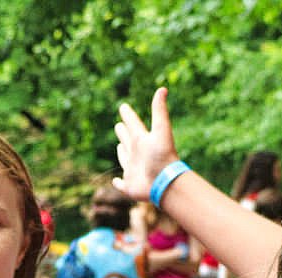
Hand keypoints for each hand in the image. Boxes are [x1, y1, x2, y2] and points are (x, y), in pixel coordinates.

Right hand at [114, 87, 180, 202]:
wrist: (165, 183)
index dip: (128, 115)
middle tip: (119, 125)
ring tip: (120, 145)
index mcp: (143, 141)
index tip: (123, 106)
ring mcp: (133, 170)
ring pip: (125, 159)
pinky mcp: (129, 185)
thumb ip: (160, 111)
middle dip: (123, 133)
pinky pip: (121, 184)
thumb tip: (163, 88)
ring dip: (122, 153)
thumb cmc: (163, 156)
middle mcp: (138, 154)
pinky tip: (116, 181)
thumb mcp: (161, 130)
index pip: (134, 124)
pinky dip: (118, 183)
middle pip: (129, 140)